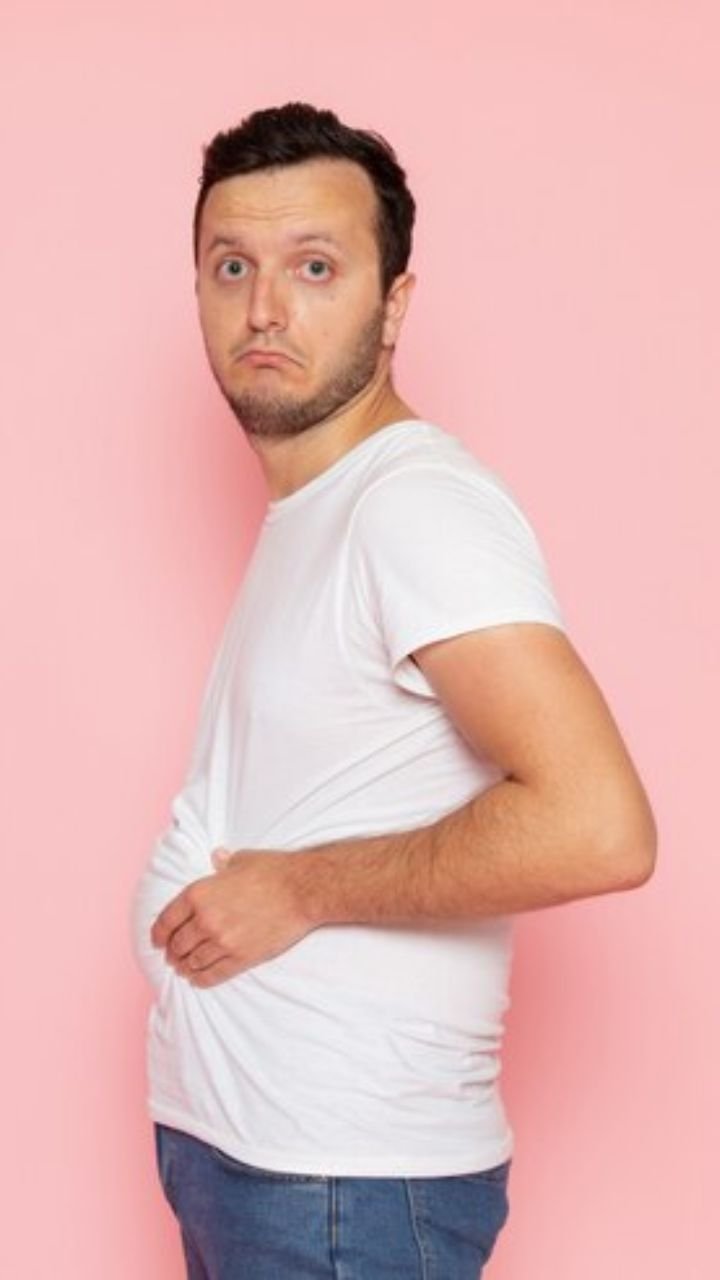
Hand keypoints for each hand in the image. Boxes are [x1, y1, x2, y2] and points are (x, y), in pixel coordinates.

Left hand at [149, 848, 311, 987]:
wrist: (303, 890)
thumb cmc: (274, 870)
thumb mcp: (242, 860)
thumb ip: (223, 863)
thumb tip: (217, 858)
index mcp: (199, 893)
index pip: (166, 920)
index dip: (158, 934)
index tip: (157, 941)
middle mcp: (206, 920)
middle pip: (177, 944)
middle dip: (172, 952)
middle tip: (171, 957)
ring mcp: (223, 941)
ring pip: (193, 961)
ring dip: (185, 967)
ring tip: (184, 969)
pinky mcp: (242, 957)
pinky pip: (214, 974)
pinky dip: (202, 979)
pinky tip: (198, 979)